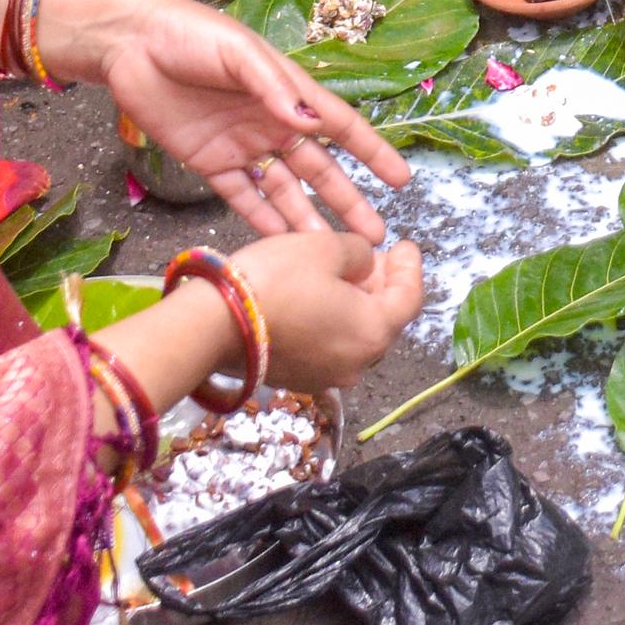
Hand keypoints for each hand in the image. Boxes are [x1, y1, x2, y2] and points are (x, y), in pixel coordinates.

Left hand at [47, 0, 413, 238]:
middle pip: (319, 169)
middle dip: (347, 200)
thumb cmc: (189, 34)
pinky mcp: (208, 162)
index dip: (372, 152)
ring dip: (306, 218)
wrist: (128, 44)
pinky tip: (280, 242)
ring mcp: (242, 146)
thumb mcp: (239, 53)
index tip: (400, 179)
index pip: (341, 126)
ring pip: (284, 190)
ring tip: (328, 249)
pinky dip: (261, 219)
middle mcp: (272, 123)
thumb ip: (274, 88)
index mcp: (287, 92)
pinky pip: (242, 196)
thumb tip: (313, 125)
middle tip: (373, 235)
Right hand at [230, 229, 427, 395]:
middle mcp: (358, 364)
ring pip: (355, 335)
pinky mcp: (299, 379)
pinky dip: (333, 322)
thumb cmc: (277, 280)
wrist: (212, 326)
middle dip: (383, 285)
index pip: (410, 298)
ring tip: (346, 274)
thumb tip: (365, 264)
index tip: (406, 245)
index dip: (411, 267)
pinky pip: (329, 347)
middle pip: (384, 320)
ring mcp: (327, 377)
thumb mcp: (325, 248)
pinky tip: (319, 299)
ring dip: (357, 304)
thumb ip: (360, 252)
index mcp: (374, 332)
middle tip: (376, 256)